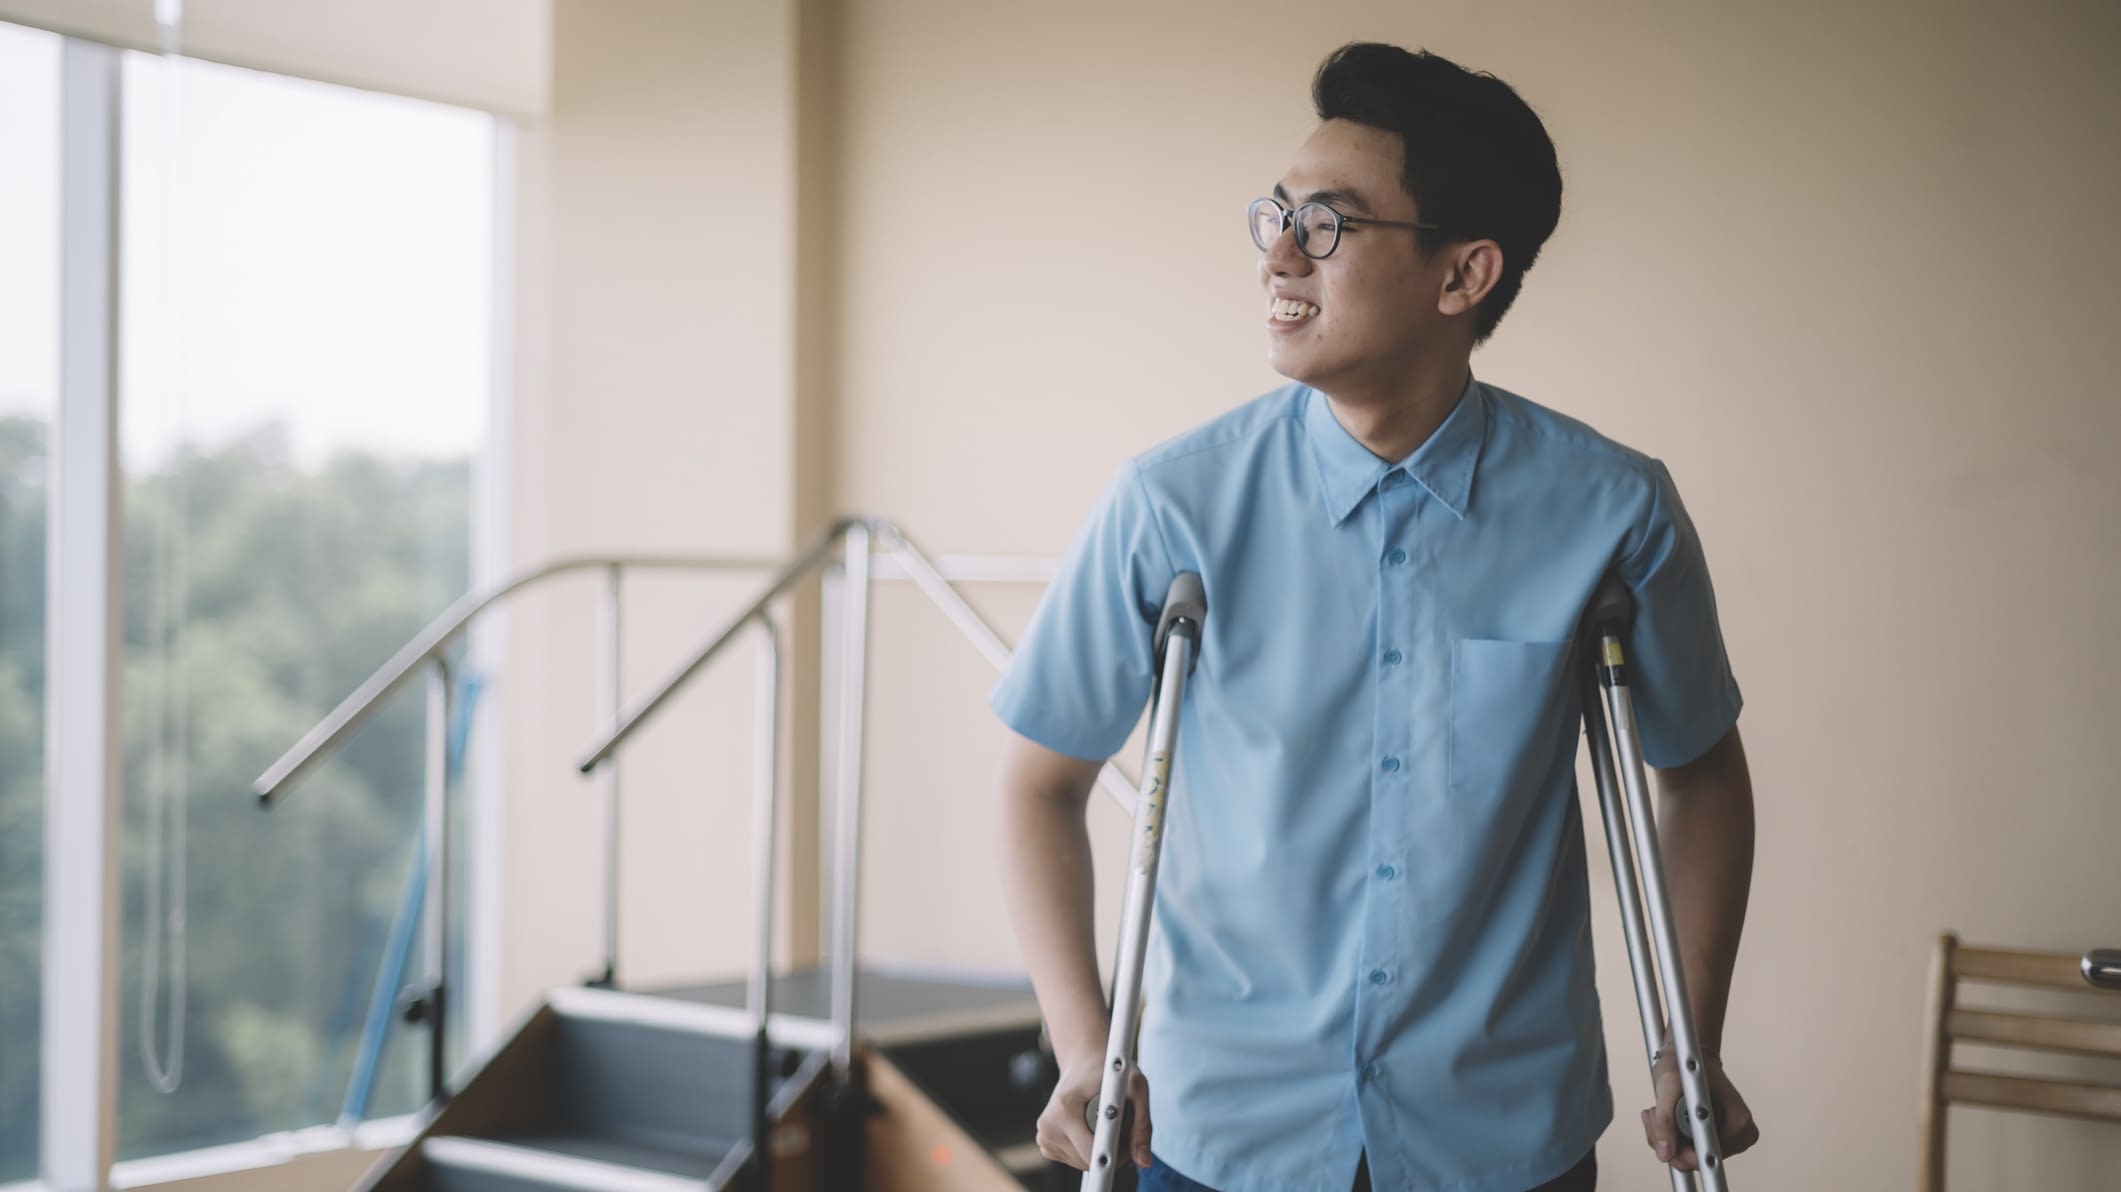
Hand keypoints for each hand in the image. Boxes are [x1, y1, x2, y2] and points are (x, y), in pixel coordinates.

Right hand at [1036, 1049, 1152, 1171]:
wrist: (1084, 1063)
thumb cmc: (1110, 1071)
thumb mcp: (1135, 1088)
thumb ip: (1142, 1125)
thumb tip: (1144, 1162)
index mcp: (1065, 1108)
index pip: (1091, 1151)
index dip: (1115, 1155)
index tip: (1131, 1153)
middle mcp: (1048, 1124)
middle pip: (1087, 1162)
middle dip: (1110, 1153)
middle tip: (1122, 1131)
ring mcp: (1044, 1135)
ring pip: (1081, 1164)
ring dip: (1100, 1152)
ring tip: (1106, 1127)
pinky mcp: (1045, 1143)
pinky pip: (1074, 1160)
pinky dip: (1087, 1151)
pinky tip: (1091, 1131)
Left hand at [1641, 1049, 1758, 1172]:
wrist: (1687, 1053)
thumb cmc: (1683, 1063)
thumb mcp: (1668, 1087)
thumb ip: (1665, 1122)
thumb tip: (1665, 1154)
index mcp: (1738, 1123)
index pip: (1707, 1158)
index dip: (1678, 1151)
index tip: (1661, 1130)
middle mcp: (1740, 1134)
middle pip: (1696, 1159)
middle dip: (1668, 1140)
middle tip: (1656, 1112)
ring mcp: (1729, 1137)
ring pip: (1687, 1155)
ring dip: (1665, 1136)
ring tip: (1658, 1110)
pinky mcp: (1716, 1137)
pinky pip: (1686, 1148)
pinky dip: (1669, 1135)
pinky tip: (1662, 1114)